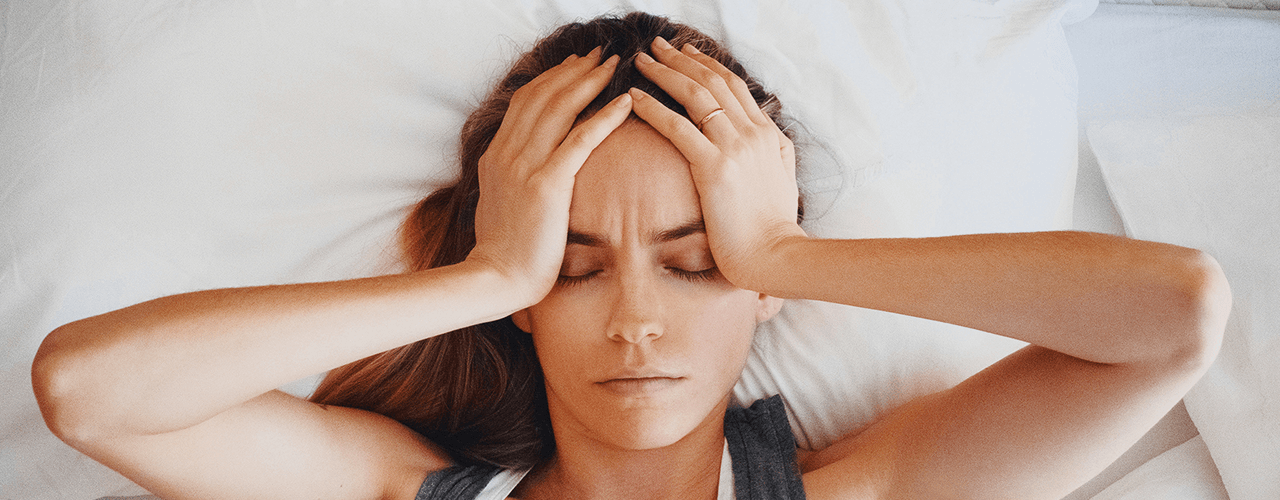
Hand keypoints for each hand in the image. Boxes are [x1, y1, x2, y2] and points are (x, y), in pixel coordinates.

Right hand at [468, 48, 631, 304]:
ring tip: (614, 66)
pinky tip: (626, 103)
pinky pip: (580, 140)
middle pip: (543, 95)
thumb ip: (511, 179)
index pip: (525, 102)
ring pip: (560, 108)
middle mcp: (508, 153)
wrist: (496, 279)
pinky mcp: (547, 185)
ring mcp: (525, 166)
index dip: (552, 78)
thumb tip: (527, 170)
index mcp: (497, 156)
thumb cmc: (503, 252)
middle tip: (600, 54)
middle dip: (574, 70)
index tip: (575, 65)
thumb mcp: (499, 204)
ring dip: (590, 82)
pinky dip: (604, 117)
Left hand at [629, 37, 805, 290]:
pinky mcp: (714, 168)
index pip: (733, 86)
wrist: (776, 256)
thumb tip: (767, 132)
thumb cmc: (773, 227)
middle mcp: (751, 133)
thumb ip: (774, 150)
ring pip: (695, 95)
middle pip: (712, 82)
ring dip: (665, 73)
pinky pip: (678, 127)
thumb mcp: (783, 177)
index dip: (706, 64)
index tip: (685, 52)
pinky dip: (653, 108)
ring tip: (641, 61)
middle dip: (682, 59)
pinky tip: (633, 98)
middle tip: (657, 45)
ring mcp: (734, 148)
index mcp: (766, 134)